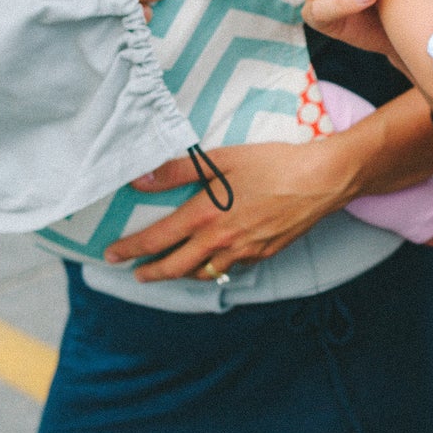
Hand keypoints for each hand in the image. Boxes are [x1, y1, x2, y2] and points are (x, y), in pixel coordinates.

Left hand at [104, 138, 356, 281]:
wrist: (322, 179)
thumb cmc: (273, 163)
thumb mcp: (223, 158)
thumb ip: (179, 171)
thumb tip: (141, 180)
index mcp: (205, 215)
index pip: (156, 239)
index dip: (129, 249)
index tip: (111, 255)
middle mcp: (220, 240)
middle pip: (175, 267)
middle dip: (151, 273)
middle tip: (137, 274)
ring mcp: (244, 251)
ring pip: (203, 273)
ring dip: (182, 274)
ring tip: (173, 269)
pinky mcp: (265, 253)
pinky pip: (232, 268)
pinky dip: (216, 269)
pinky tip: (216, 261)